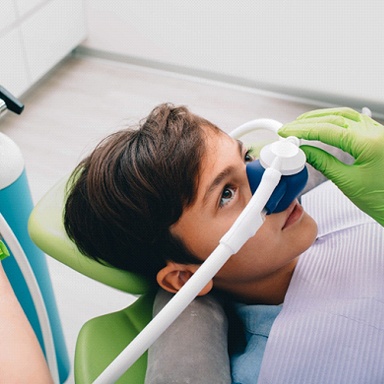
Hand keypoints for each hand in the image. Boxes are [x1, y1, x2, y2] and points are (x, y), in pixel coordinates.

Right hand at [278, 107, 383, 225]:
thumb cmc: (383, 200)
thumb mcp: (347, 182)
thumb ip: (323, 163)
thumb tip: (304, 151)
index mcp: (370, 143)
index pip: (327, 130)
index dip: (303, 130)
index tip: (288, 132)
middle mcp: (377, 133)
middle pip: (335, 118)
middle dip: (308, 122)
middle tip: (290, 128)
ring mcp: (379, 133)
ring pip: (345, 115)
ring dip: (321, 117)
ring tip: (302, 124)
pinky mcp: (377, 137)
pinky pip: (355, 120)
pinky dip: (336, 120)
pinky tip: (325, 123)